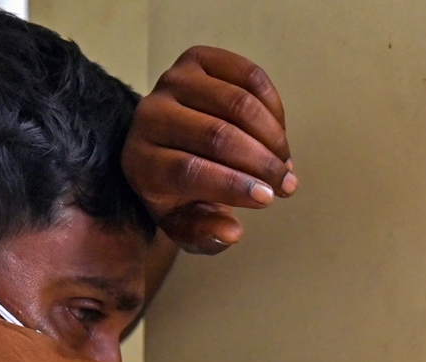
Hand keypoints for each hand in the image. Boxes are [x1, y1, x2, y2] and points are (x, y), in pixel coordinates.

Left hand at [121, 46, 296, 254]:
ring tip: (284, 163)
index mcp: (139, 161)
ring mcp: (172, 82)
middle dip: (260, 163)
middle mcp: (148, 116)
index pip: (187, 171)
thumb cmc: (178, 192)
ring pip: (236, 103)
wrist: (167, 147)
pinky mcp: (197, 60)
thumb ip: (205, 235)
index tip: (267, 199)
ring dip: (272, 136)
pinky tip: (278, 134)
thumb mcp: (186, 223)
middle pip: (215, 136)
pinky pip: (248, 76)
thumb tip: (233, 232)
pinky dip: (273, 107)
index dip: (232, 186)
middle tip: (286, 184)